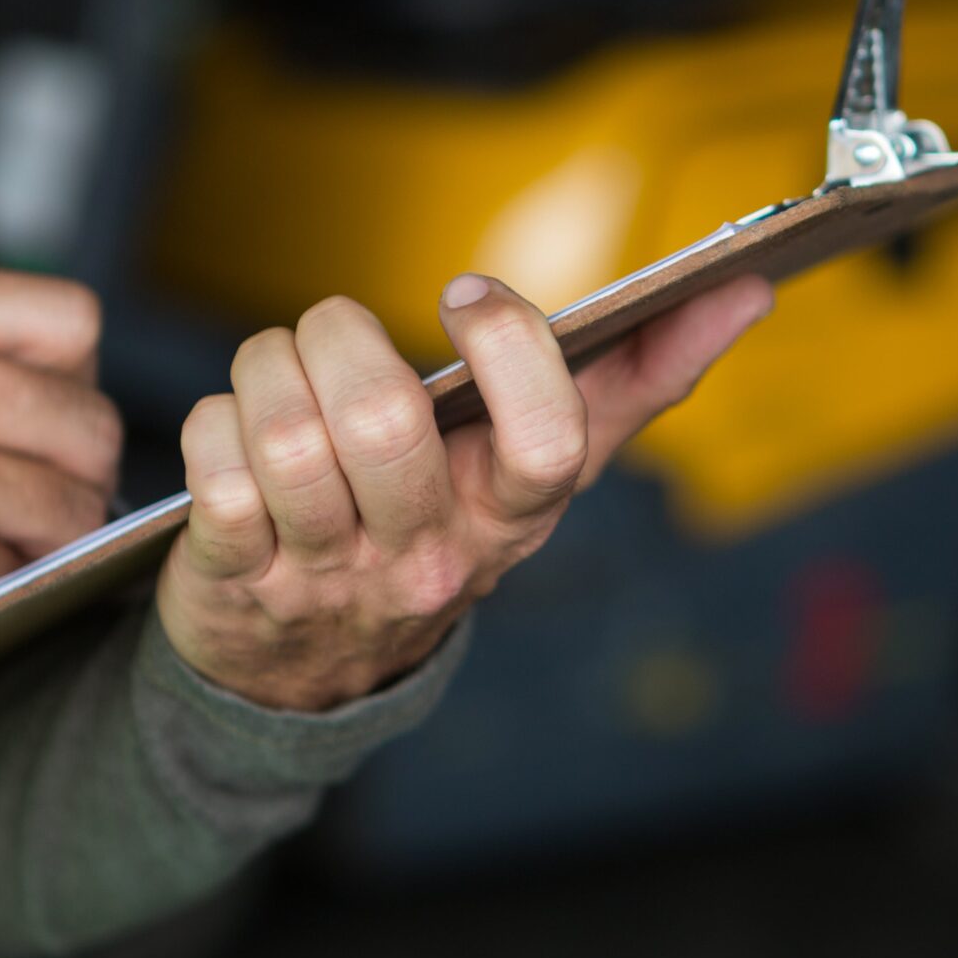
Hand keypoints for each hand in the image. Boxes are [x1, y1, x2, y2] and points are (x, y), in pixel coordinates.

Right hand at [0, 260, 121, 669]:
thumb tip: (56, 380)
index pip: (66, 320)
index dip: (70, 384)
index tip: (44, 424)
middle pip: (87, 415)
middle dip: (73, 474)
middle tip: (27, 508)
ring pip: (75, 497)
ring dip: (46, 538)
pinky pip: (35, 565)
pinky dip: (7, 588)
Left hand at [161, 273, 772, 710]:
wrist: (305, 668)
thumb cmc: (434, 527)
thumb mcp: (537, 473)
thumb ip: (639, 380)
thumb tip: (745, 290)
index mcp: (514, 519)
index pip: (546, 444)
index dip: (508, 350)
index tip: (466, 297)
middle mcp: (430, 558)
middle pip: (383, 423)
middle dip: (338, 337)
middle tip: (332, 329)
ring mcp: (332, 577)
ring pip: (286, 435)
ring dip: (266, 368)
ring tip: (277, 370)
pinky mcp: (238, 580)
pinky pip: (213, 466)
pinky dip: (213, 423)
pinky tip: (234, 435)